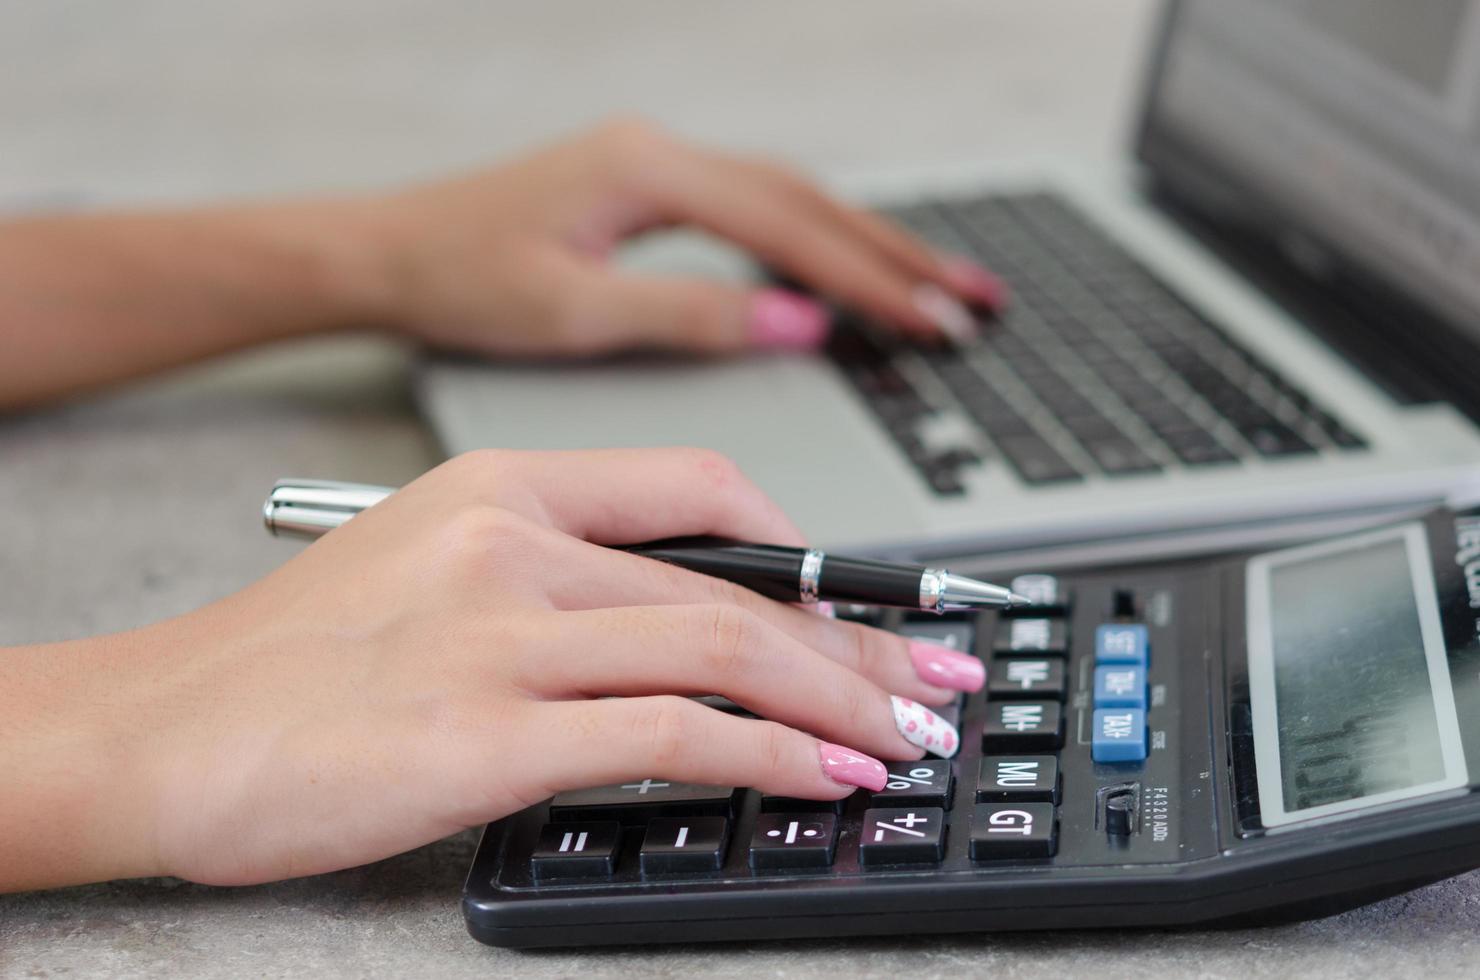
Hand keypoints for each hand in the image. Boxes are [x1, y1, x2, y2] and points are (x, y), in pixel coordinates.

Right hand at [20, 449, 980, 887]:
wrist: (158, 728)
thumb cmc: (291, 660)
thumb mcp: (431, 569)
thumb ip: (558, 578)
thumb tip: (688, 630)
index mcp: (506, 486)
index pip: (700, 490)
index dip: (809, 552)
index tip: (871, 607)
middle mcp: (514, 542)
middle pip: (737, 583)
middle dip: (862, 638)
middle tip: (941, 677)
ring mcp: (501, 631)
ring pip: (723, 649)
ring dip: (841, 699)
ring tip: (910, 738)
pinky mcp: (486, 731)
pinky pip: (670, 732)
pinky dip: (768, 755)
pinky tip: (824, 777)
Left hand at [361, 119, 1004, 356]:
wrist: (385, 251)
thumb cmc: (460, 278)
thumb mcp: (575, 314)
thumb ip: (692, 317)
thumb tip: (800, 326)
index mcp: (647, 174)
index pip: (789, 230)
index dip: (870, 281)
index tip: (935, 322)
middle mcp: (661, 154)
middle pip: (809, 200)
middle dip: (897, 253)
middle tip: (976, 298)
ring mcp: (656, 164)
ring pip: (789, 197)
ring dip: (866, 241)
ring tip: (939, 282)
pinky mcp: (647, 186)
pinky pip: (755, 206)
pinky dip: (814, 238)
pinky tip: (845, 264)